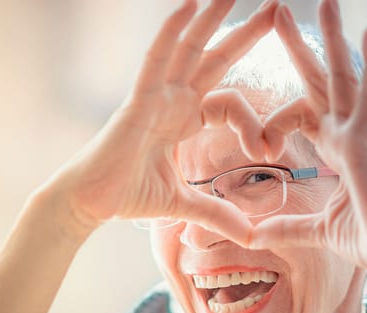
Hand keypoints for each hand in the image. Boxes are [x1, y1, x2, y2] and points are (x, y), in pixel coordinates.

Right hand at [45, 0, 278, 244]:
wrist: (91, 204)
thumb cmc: (128, 196)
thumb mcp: (185, 203)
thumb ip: (218, 214)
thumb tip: (252, 236)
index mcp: (184, 119)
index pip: (230, 102)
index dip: (254, 122)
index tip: (269, 149)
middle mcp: (172, 100)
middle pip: (214, 58)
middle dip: (244, 33)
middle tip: (275, 7)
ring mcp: (154, 96)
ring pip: (188, 48)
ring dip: (211, 18)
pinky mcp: (137, 101)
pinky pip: (156, 59)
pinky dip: (171, 32)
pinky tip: (189, 5)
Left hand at [249, 0, 366, 277]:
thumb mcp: (318, 230)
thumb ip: (288, 227)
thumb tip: (254, 235)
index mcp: (337, 150)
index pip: (303, 111)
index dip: (275, 118)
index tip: (258, 143)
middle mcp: (348, 135)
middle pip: (321, 81)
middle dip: (300, 47)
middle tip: (279, 11)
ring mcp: (360, 137)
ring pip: (345, 78)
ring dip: (334, 40)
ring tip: (327, 2)